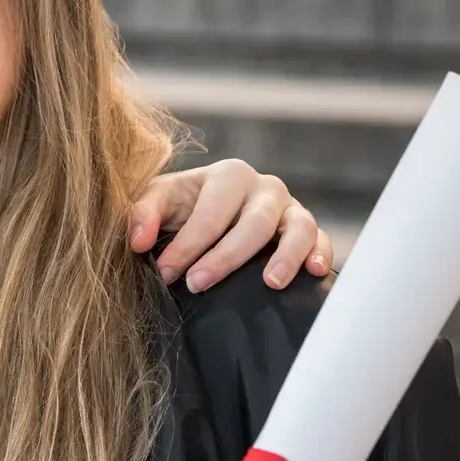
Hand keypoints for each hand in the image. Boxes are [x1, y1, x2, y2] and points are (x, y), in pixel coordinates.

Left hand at [130, 159, 333, 292]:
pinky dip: (321, 253)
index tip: (165, 272)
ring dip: (286, 255)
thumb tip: (138, 242)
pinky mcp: (306, 229)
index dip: (187, 244)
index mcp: (228, 176)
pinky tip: (314, 272)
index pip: (210, 213)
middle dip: (225, 256)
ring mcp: (290, 208)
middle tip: (197, 284)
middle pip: (253, 223)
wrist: (208, 209)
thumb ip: (142, 215)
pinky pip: (321, 239)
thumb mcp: (157, 202)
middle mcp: (264, 188)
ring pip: (297, 227)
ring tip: (271, 283)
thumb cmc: (182, 206)